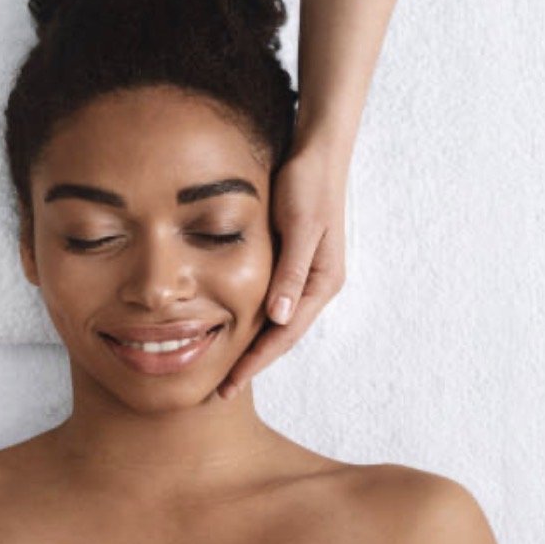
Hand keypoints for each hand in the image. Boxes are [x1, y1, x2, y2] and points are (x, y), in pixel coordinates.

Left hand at [217, 144, 347, 399]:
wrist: (318, 153)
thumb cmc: (308, 185)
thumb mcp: (301, 227)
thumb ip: (292, 273)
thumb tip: (280, 318)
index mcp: (323, 282)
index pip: (285, 334)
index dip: (256, 362)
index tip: (229, 386)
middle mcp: (317, 285)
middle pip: (282, 336)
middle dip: (253, 363)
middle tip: (221, 391)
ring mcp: (306, 276)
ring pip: (277, 322)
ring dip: (253, 346)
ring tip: (224, 370)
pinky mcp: (294, 263)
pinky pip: (272, 301)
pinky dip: (253, 320)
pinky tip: (233, 329)